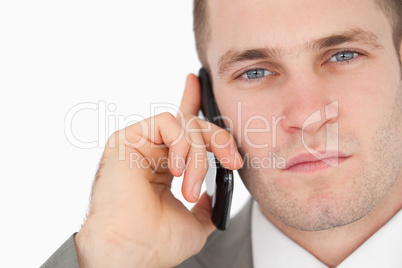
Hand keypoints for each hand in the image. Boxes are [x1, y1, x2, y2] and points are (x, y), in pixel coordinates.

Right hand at [74, 74, 242, 267]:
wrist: (132, 253)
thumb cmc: (157, 242)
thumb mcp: (196, 221)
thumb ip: (207, 203)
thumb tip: (214, 192)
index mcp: (164, 165)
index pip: (181, 128)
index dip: (191, 103)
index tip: (198, 83)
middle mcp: (152, 151)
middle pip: (193, 125)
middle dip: (219, 140)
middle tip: (232, 162)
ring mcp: (140, 144)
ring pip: (184, 124)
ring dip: (198, 155)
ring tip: (191, 188)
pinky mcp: (127, 139)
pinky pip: (167, 122)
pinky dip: (182, 144)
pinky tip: (177, 170)